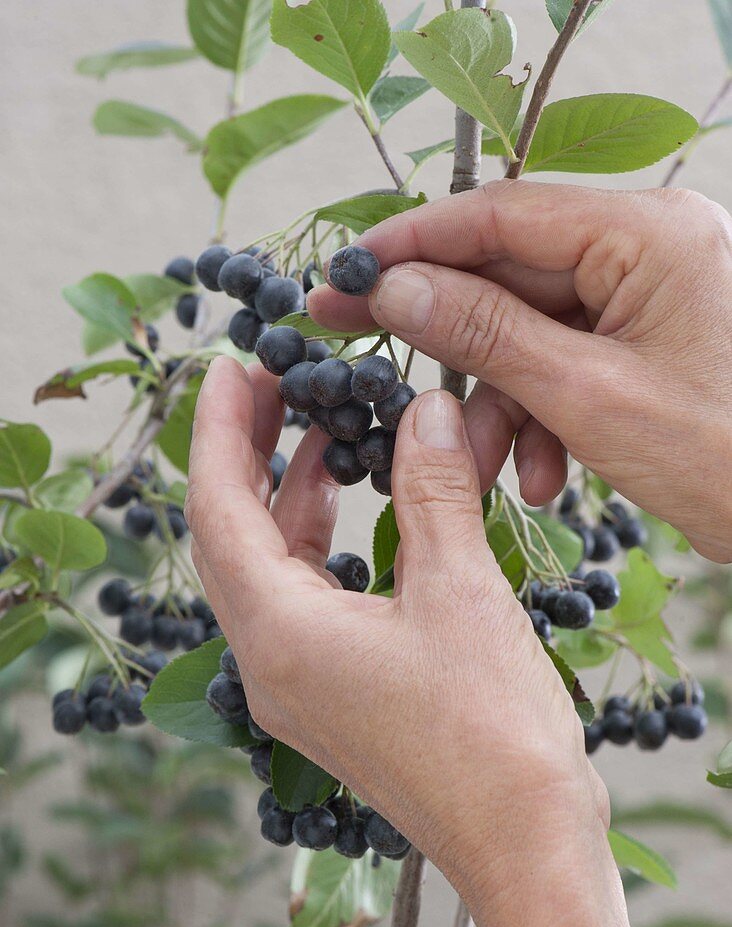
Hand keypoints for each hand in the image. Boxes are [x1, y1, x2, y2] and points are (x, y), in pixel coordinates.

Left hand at [186, 356, 652, 926]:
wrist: (524, 844)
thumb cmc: (491, 733)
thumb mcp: (460, 591)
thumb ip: (433, 490)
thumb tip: (425, 409)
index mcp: (280, 636)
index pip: (218, 510)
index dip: (217, 431)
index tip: (230, 366)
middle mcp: (270, 665)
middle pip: (231, 539)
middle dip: (247, 457)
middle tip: (272, 386)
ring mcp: (299, 689)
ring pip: (269, 573)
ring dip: (289, 501)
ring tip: (319, 433)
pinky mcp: (334, 699)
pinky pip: (304, 604)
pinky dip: (321, 548)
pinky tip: (355, 514)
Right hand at [308, 181, 731, 562]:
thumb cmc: (726, 456)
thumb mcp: (588, 398)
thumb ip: (485, 335)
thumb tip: (395, 289)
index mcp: (648, 233)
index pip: (504, 215)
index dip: (414, 243)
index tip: (346, 272)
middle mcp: (647, 248)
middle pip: (510, 277)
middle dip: (448, 344)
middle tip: (360, 355)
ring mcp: (647, 297)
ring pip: (530, 334)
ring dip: (497, 405)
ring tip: (482, 469)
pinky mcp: (643, 343)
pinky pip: (564, 363)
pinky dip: (540, 418)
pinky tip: (543, 476)